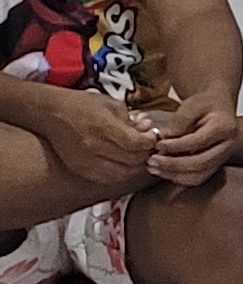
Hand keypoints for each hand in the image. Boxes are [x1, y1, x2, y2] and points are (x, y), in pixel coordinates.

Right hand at [29, 93, 155, 200]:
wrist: (51, 113)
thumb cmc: (82, 105)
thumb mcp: (111, 104)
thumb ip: (131, 119)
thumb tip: (148, 130)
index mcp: (103, 127)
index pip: (136, 143)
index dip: (149, 141)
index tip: (151, 136)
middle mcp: (93, 147)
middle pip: (131, 160)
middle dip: (145, 154)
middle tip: (149, 148)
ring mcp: (84, 161)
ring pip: (121, 174)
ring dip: (134, 167)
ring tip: (138, 157)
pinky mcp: (78, 169)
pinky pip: (106, 179)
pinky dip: (119, 174)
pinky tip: (123, 165)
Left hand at [139, 93, 234, 189]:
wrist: (218, 108)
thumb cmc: (204, 105)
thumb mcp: (192, 104)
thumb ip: (180, 120)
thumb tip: (165, 138)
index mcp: (225, 127)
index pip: (198, 141)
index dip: (175, 145)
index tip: (157, 144)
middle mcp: (228, 146)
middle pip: (200, 163)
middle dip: (173, 164)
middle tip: (152, 160)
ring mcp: (223, 158)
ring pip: (199, 175)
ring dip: (174, 174)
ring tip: (153, 167)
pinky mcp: (215, 166)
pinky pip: (197, 178)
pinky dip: (178, 178)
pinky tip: (163, 170)